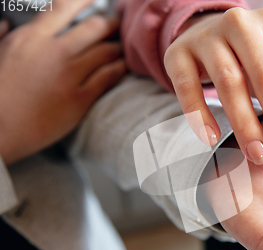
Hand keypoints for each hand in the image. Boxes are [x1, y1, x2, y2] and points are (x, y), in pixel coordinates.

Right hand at [0, 0, 126, 164]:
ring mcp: (70, 76)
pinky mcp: (80, 99)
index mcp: (30, 38)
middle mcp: (54, 52)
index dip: (85, 0)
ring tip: (122, 47)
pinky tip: (123, 67)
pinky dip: (119, 68)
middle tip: (116, 25)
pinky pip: (109, 77)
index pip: (64, 7)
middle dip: (110, 24)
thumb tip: (7, 24)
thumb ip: (3, 36)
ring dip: (118, 47)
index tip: (96, 0)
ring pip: (107, 52)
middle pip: (95, 28)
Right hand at [165, 8, 262, 167]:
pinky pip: (187, 87)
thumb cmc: (246, 59)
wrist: (202, 33)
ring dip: (246, 124)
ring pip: (229, 83)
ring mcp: (206, 36)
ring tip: (258, 155)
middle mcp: (241, 24)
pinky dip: (200, 115)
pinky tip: (212, 139)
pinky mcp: (177, 53)